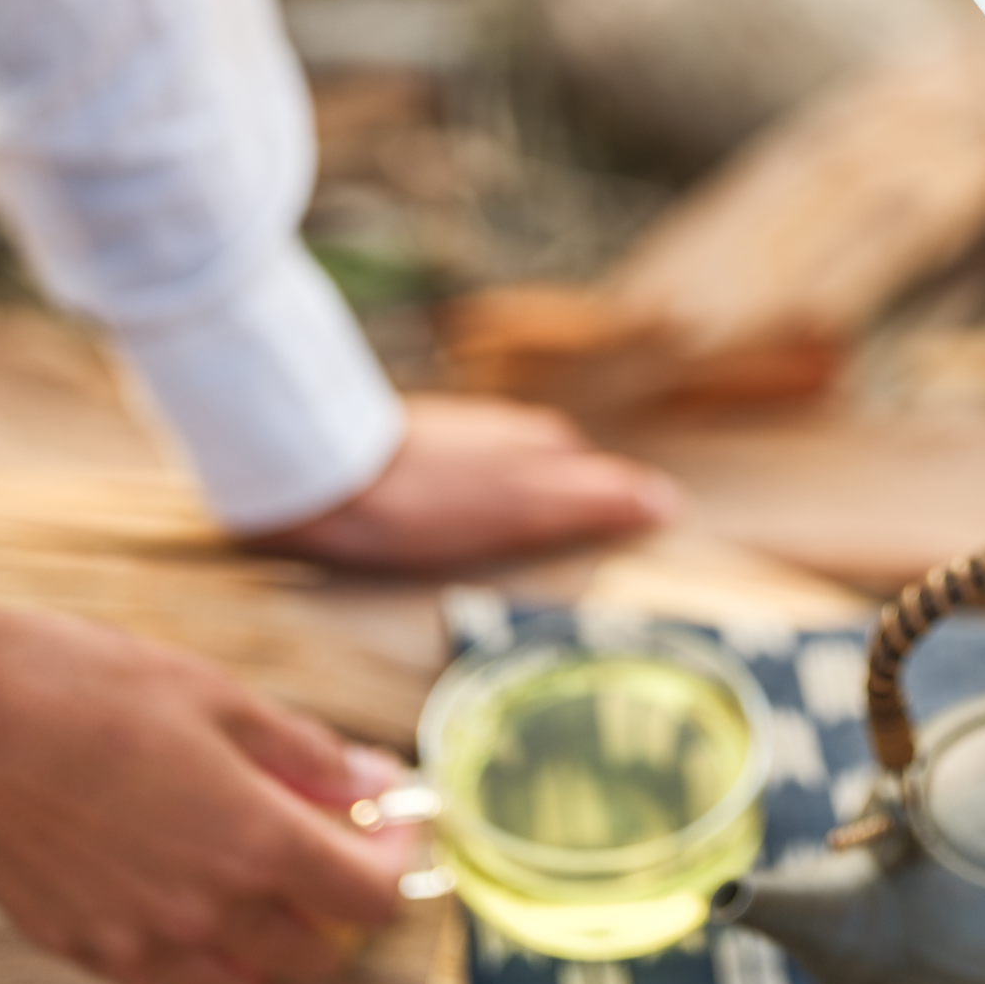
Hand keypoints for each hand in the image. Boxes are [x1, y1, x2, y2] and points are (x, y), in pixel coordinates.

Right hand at [0, 586, 429, 983]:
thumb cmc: (91, 688)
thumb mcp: (223, 698)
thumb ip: (307, 756)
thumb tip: (373, 785)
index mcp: (255, 844)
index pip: (371, 900)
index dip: (400, 861)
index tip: (398, 821)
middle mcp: (205, 914)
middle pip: (318, 955)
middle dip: (341, 903)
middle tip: (331, 841)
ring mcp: (139, 943)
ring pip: (243, 979)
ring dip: (272, 936)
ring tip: (255, 866)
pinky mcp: (80, 950)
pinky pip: (168, 975)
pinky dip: (198, 947)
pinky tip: (182, 884)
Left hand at [244, 392, 676, 569]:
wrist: (318, 476)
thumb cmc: (424, 500)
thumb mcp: (523, 506)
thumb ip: (594, 499)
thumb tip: (666, 500)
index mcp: (537, 444)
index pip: (595, 475)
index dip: (612, 506)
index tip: (628, 541)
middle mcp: (502, 432)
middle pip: (553, 468)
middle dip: (569, 502)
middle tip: (578, 552)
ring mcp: (452, 437)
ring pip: (504, 469)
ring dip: (518, 501)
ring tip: (517, 547)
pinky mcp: (404, 453)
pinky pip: (456, 479)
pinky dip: (467, 502)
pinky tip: (450, 529)